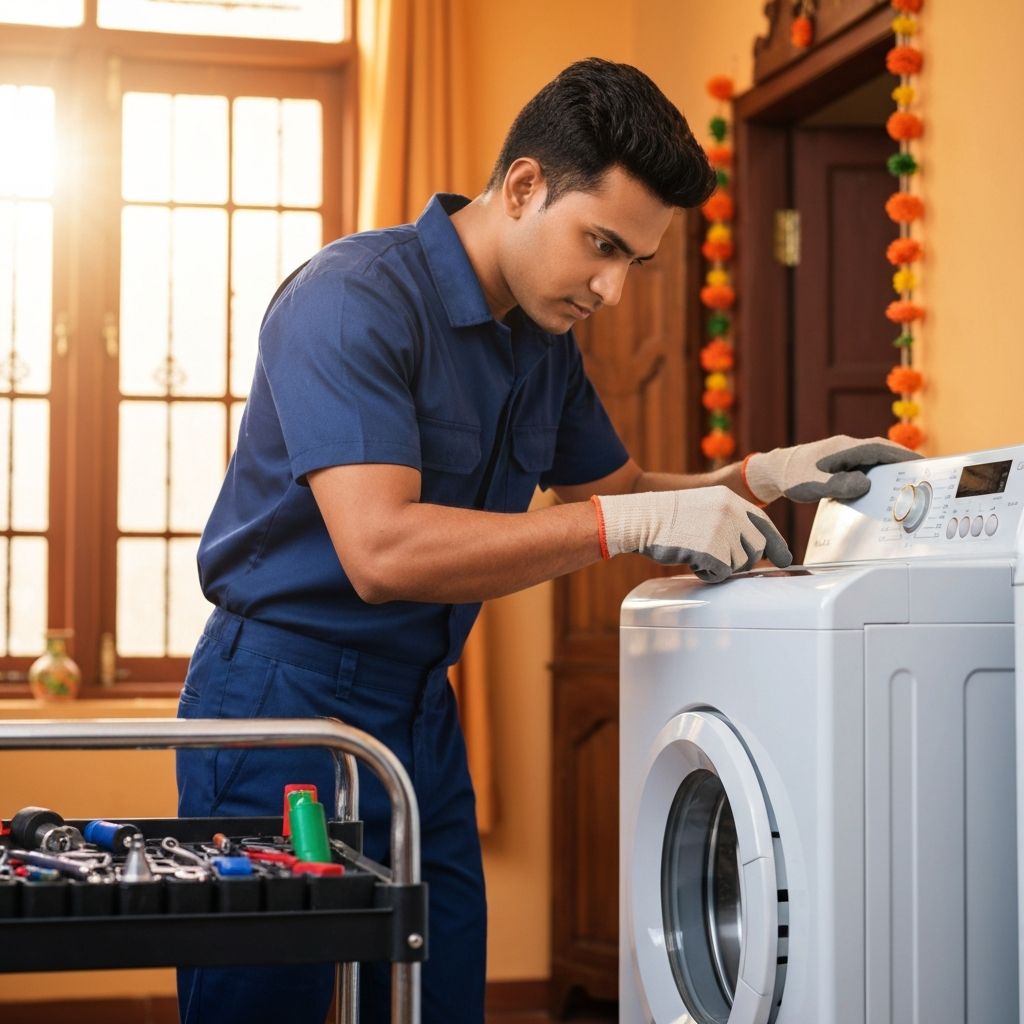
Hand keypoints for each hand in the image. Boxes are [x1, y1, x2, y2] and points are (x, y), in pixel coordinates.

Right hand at [593, 486, 791, 582]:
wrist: (642, 518)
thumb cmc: (667, 518)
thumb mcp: (704, 507)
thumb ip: (729, 520)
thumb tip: (752, 546)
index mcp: (730, 500)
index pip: (763, 524)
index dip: (776, 544)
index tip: (784, 558)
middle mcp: (731, 513)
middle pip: (755, 549)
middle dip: (740, 560)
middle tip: (718, 560)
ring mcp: (722, 531)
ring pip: (738, 564)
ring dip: (720, 566)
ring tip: (698, 554)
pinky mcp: (711, 550)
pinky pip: (721, 574)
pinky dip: (708, 573)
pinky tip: (692, 561)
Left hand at [744, 435, 921, 504]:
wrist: (774, 470)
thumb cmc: (792, 477)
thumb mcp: (814, 485)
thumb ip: (839, 485)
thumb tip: (865, 485)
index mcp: (845, 448)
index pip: (880, 449)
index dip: (903, 456)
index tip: (923, 465)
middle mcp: (848, 448)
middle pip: (883, 453)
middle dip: (904, 464)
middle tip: (926, 478)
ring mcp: (845, 455)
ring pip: (875, 461)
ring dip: (892, 471)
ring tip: (911, 486)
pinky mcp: (842, 464)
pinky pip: (866, 468)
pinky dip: (877, 477)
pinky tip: (884, 491)